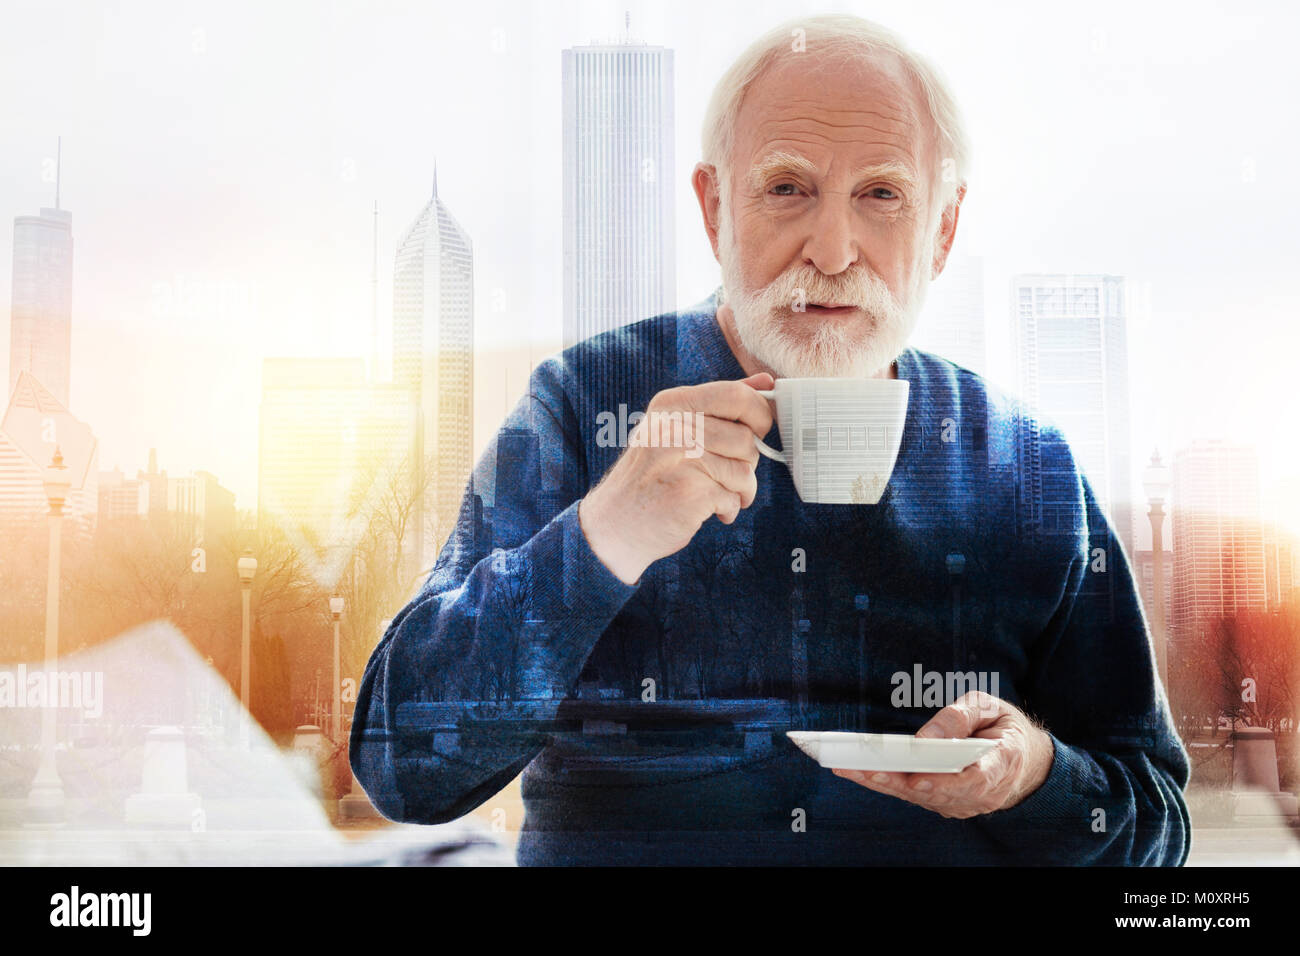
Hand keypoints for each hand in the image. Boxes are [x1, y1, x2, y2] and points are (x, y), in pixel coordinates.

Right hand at [579, 372, 774, 583]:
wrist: (615, 523)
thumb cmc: (652, 475)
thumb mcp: (675, 428)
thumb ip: (720, 404)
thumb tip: (765, 381)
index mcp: (672, 404)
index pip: (737, 395)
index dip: (759, 415)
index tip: (755, 432)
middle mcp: (674, 427)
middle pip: (746, 437)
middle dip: (746, 461)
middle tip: (725, 472)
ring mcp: (681, 460)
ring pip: (745, 470)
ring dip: (738, 489)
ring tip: (713, 492)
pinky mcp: (690, 493)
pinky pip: (734, 497)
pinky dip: (726, 508)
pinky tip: (704, 509)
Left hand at [832, 691, 1054, 818]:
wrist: (1025, 761)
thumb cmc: (1003, 727)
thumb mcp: (990, 707)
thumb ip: (960, 717)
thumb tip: (925, 736)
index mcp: (1001, 764)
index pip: (971, 780)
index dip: (942, 782)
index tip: (915, 777)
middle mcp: (982, 793)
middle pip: (934, 792)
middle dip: (894, 781)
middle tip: (859, 768)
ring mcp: (964, 803)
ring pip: (919, 797)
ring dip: (882, 784)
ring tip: (846, 767)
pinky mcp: (947, 803)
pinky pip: (914, 796)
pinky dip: (886, 784)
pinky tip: (858, 771)